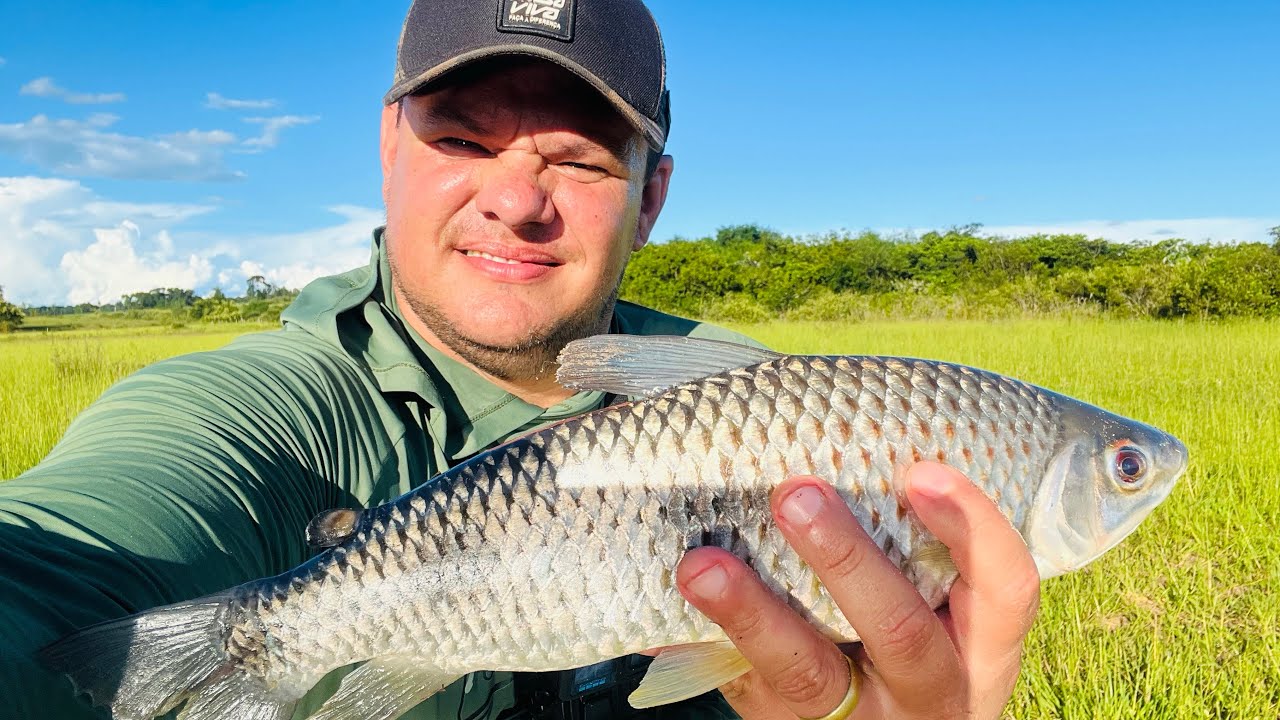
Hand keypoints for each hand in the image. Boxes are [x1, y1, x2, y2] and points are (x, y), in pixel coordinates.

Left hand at [675, 463, 1040, 718]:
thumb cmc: (911, 644)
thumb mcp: (941, 611)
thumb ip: (914, 544)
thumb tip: (839, 428)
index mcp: (979, 647)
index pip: (1005, 589)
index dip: (973, 528)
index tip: (922, 469)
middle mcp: (928, 690)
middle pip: (900, 630)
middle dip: (846, 560)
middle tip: (795, 495)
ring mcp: (857, 717)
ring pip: (807, 672)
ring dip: (751, 613)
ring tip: (702, 565)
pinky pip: (742, 688)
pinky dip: (696, 646)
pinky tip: (657, 614)